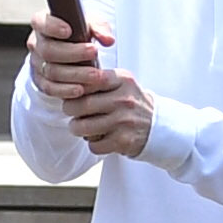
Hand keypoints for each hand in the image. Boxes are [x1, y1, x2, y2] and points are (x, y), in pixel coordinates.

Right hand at [21, 10, 109, 103]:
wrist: (71, 52)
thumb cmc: (79, 32)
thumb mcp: (89, 24)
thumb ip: (99, 28)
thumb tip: (108, 40)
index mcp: (42, 24)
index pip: (40, 22)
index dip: (52, 27)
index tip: (68, 30)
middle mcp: (36, 44)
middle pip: (49, 50)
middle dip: (73, 53)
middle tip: (94, 52)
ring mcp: (36, 64)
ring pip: (51, 71)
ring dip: (75, 74)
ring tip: (95, 75)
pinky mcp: (41, 82)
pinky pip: (50, 88)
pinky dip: (66, 90)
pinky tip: (81, 90)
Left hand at [30, 15, 152, 159]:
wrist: (157, 125)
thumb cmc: (131, 103)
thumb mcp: (121, 83)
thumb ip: (98, 78)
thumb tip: (65, 76)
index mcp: (122, 80)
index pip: (89, 79)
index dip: (74, 86)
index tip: (71, 90)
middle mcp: (124, 99)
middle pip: (81, 104)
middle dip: (70, 109)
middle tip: (71, 110)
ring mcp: (124, 121)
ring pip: (83, 127)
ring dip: (77, 128)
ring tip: (80, 125)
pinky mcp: (123, 141)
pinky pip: (94, 145)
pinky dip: (92, 143)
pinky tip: (99, 137)